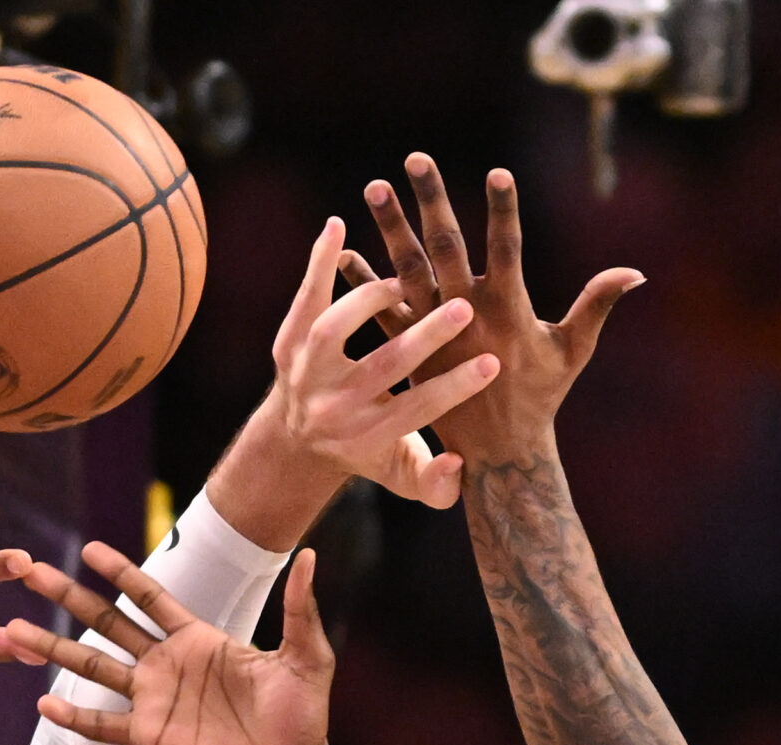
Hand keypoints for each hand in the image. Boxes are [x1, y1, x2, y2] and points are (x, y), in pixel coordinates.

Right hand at [4, 542, 333, 744]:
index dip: (120, 571)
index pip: (150, 596)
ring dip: (53, 648)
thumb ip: (299, 610)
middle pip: (107, 622)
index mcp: (198, 639)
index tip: (87, 548)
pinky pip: (102, 724)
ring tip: (13, 628)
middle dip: (69, 597)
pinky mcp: (149, 737)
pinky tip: (42, 701)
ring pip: (92, 667)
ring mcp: (153, 700)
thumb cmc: (303, 717)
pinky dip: (73, 716)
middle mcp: (167, 665)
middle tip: (31, 571)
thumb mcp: (307, 657)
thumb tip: (312, 558)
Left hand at [266, 216, 502, 508]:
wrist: (296, 445)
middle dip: (425, 337)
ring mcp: (305, 374)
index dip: (455, 389)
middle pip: (382, 367)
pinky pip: (304, 299)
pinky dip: (318, 263)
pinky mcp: (287, 344)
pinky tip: (337, 226)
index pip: (417, 410)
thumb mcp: (404, 477)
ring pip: (336, 330)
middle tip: (464, 309)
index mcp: (368, 437)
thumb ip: (436, 483)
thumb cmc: (370, 454)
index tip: (493, 364)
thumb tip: (460, 461)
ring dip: (373, 297)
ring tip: (410, 280)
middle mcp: (333, 407)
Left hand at [354, 156, 643, 461]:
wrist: (497, 452)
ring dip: (390, 228)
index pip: (507, 249)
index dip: (503, 212)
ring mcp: (432, 332)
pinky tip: (340, 251)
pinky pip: (379, 311)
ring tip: (373, 187)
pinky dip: (359, 281)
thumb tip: (637, 272)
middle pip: (446, 247)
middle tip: (416, 158)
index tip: (496, 172)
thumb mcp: (573, 351)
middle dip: (432, 201)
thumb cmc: (540, 397)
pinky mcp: (407, 351)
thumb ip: (597, 305)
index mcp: (508, 310)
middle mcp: (466, 315)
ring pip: (406, 270)